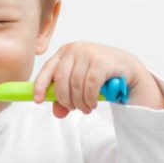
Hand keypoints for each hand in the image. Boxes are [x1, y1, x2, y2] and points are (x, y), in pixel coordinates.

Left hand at [33, 42, 163, 117]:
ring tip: (85, 108)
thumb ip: (66, 99)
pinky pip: (90, 85)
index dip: (40, 85)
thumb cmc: (99, 74)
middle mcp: (74, 50)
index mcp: (64, 53)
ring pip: (75, 84)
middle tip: (73, 109)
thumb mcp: (78, 85)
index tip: (38, 100)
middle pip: (61, 79)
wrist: (125, 67)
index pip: (47, 69)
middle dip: (65, 99)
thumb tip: (57, 113)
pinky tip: (92, 104)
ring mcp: (88, 53)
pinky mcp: (101, 61)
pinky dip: (89, 99)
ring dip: (79, 102)